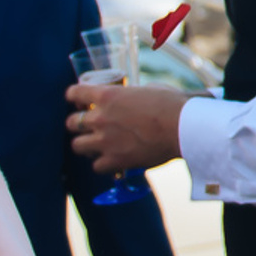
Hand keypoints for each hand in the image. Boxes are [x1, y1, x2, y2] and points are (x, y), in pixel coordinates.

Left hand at [67, 81, 186, 176]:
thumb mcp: (149, 90)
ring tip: (98, 145)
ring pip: (77, 146)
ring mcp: (104, 141)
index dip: (75, 96)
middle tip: (90, 125)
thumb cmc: (173, 104)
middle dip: (78, 123)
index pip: (74, 93)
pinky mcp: (114, 161)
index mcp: (107, 96)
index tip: (79, 100)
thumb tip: (133, 98)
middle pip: (71, 123)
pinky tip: (112, 160)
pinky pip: (96, 166)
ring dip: (86, 145)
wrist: (185, 128)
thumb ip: (133, 95)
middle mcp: (100, 118)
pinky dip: (103, 164)